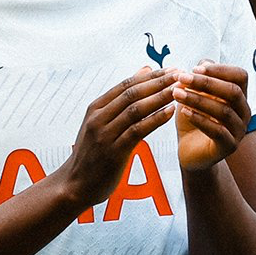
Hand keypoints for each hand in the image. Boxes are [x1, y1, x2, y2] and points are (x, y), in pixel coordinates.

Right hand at [57, 68, 180, 206]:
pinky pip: (137, 131)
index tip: (171, 69)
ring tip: (179, 91)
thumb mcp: (101, 122)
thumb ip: (122, 99)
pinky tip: (170, 112)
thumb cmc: (93, 153)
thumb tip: (144, 70)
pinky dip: (155, 119)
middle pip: (132, 94)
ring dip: (160, 98)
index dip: (151, 76)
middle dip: (158, 82)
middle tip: (180, 75)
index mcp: (95, 108)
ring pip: (135, 110)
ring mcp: (104, 134)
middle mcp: (98, 118)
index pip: (126, 85)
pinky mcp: (113, 152)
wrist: (75, 184)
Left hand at [172, 60, 250, 171]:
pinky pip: (218, 131)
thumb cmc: (194, 118)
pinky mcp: (229, 146)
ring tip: (177, 94)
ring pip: (224, 111)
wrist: (191, 150)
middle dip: (206, 82)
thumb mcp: (196, 94)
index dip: (220, 69)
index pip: (240, 76)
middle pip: (233, 91)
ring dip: (198, 100)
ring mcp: (239, 130)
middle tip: (182, 78)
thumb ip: (202, 77)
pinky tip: (184, 112)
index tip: (195, 68)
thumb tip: (204, 62)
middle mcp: (244, 112)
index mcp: (240, 96)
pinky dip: (200, 120)